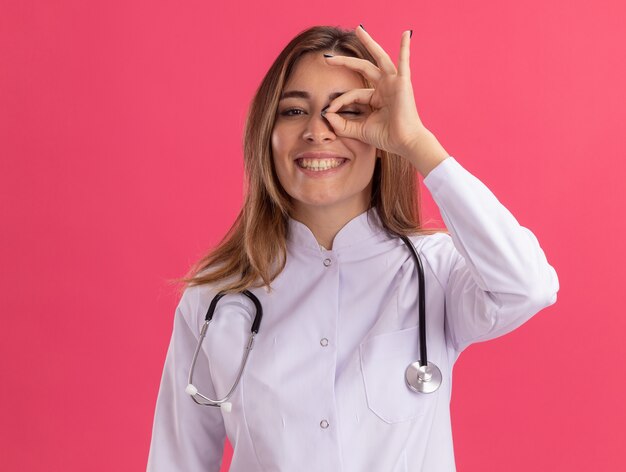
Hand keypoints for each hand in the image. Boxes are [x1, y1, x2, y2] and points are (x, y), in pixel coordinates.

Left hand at [322, 26, 429, 158]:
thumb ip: (342, 124)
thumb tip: (325, 115)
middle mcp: (384, 87)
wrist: (404, 143)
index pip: (352, 94)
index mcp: (375, 98)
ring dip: (369, 42)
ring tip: (359, 30)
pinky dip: (405, 47)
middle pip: (362, 68)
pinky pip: (404, 61)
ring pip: (378, 58)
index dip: (338, 101)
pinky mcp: (403, 83)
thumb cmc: (387, 137)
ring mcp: (393, 83)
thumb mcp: (359, 130)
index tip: (328, 112)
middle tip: (327, 58)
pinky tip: (406, 34)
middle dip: (345, 62)